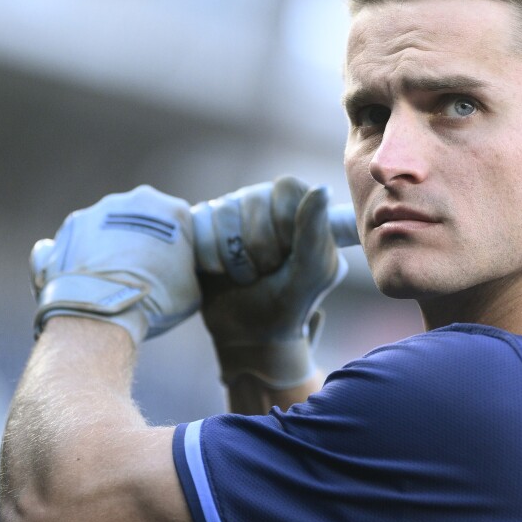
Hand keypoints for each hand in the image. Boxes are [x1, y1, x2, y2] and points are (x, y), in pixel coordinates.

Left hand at [30, 185, 201, 345]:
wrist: (108, 308)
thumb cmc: (158, 299)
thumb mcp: (192, 287)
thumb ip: (187, 269)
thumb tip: (180, 276)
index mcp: (173, 211)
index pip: (180, 222)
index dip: (179, 244)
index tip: (174, 262)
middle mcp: (136, 200)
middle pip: (143, 216)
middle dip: (143, 236)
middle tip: (144, 267)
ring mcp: (100, 210)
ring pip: (111, 223)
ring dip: (113, 242)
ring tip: (114, 274)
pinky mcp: (71, 226)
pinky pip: (83, 237)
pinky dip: (86, 252)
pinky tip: (90, 275)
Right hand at [196, 176, 346, 387]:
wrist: (248, 334)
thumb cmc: (288, 303)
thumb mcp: (311, 273)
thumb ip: (316, 231)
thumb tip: (322, 188)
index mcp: (300, 208)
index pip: (286, 187)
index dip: (284, 222)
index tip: (290, 253)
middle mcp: (266, 203)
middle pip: (254, 197)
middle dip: (260, 246)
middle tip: (268, 271)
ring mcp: (233, 213)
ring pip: (224, 210)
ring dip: (235, 256)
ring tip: (246, 276)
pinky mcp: (204, 227)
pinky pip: (199, 223)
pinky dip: (211, 256)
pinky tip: (221, 272)